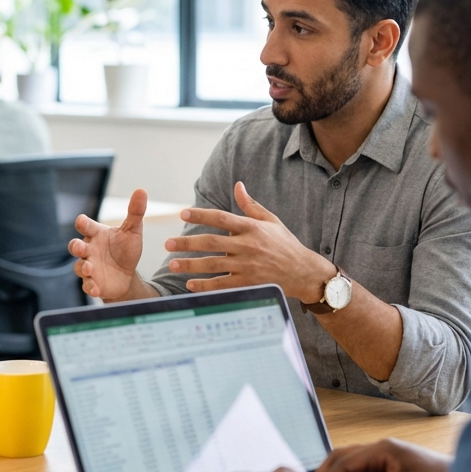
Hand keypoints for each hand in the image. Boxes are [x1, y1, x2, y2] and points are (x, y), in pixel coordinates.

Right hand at [68, 188, 150, 301]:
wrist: (127, 275)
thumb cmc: (125, 250)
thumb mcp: (133, 231)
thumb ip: (135, 212)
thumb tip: (141, 190)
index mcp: (96, 234)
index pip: (86, 225)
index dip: (83, 223)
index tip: (82, 221)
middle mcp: (89, 250)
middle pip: (75, 246)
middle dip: (75, 246)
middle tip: (79, 247)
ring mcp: (89, 267)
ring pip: (79, 266)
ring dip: (83, 267)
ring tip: (90, 268)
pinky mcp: (92, 283)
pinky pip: (87, 285)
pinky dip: (90, 287)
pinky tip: (96, 288)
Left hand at [166, 182, 333, 301]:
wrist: (303, 272)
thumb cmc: (285, 244)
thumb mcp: (270, 221)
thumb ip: (250, 205)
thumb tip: (237, 185)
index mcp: (252, 228)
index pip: (221, 218)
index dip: (201, 214)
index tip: (182, 212)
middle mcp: (248, 246)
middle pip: (212, 243)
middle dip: (187, 243)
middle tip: (167, 243)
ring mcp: (248, 266)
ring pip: (213, 265)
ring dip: (190, 265)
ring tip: (172, 264)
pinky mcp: (249, 283)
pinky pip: (222, 285)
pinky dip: (205, 285)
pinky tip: (189, 284)